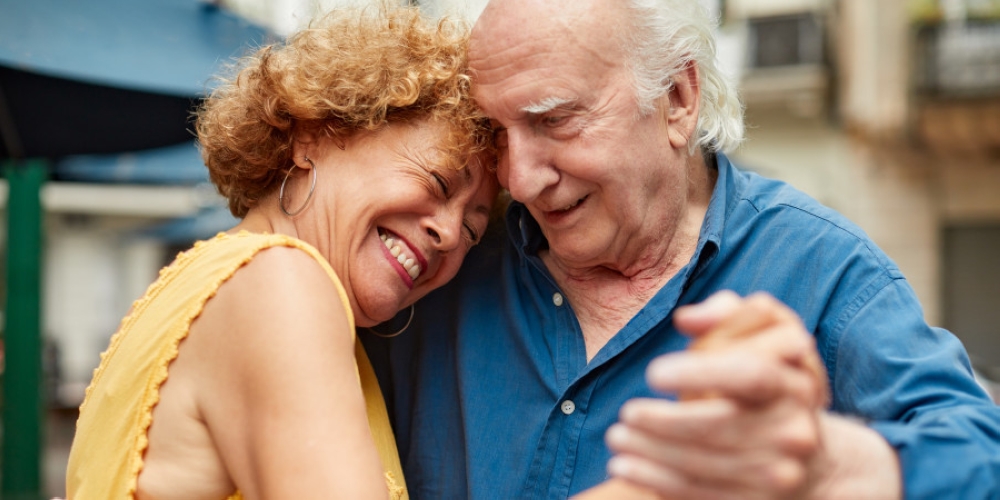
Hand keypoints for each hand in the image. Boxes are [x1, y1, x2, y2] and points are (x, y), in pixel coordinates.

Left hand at [605, 291, 828, 498]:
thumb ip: (726, 313)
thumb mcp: (763, 336)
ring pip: (705, 464)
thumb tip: (686, 319)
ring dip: (652, 453)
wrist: (813, 456)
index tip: (652, 374)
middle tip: (625, 413)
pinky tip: (626, 466)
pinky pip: (702, 494)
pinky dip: (658, 481)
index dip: (699, 372)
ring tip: (616, 438)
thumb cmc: (769, 380)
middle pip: (721, 426)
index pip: (749, 374)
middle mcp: (793, 429)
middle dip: (665, 421)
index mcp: (792, 380)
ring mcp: (780, 472)